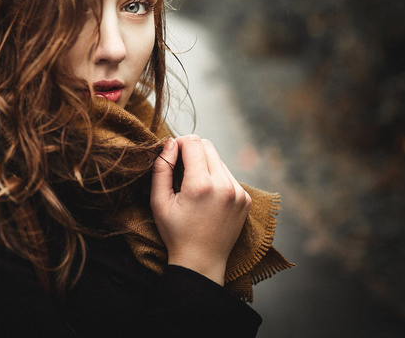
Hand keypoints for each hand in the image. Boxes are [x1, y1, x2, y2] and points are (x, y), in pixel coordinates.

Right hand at [150, 135, 251, 284]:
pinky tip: (207, 196)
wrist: (201, 262)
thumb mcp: (158, 202)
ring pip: (218, 159)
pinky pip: (228, 175)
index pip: (193, 142)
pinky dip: (216, 178)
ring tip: (193, 186)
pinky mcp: (245, 198)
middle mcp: (224, 185)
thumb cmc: (175, 233)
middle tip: (180, 169)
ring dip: (204, 164)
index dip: (178, 143)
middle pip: (208, 146)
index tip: (171, 156)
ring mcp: (239, 192)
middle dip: (191, 150)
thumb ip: (162, 168)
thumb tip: (170, 143)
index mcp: (201, 185)